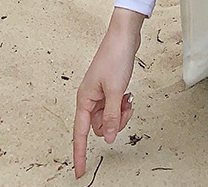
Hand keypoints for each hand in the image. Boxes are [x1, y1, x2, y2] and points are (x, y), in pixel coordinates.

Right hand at [72, 8, 144, 177]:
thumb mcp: (115, 90)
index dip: (80, 153)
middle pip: (99, 127)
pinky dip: (123, 105)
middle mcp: (89, 98)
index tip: (79, 172)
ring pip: (109, 118)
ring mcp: (100, 94)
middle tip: (124, 107)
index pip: (80, 133)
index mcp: (84, 100)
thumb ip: (112, 116)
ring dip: (120, 113)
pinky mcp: (110, 88)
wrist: (124, 36)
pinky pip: (115, 107)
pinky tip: (127, 94)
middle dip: (114, 122)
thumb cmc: (115, 57)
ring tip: (127, 98)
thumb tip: (109, 138)